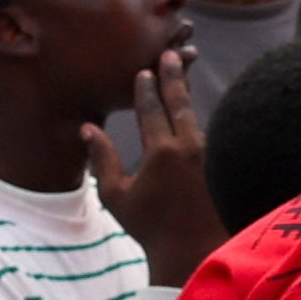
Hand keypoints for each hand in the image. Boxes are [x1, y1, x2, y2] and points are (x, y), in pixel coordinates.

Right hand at [96, 58, 220, 282]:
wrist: (192, 246)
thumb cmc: (148, 224)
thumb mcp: (115, 193)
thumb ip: (102, 158)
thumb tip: (87, 129)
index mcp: (161, 152)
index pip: (151, 110)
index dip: (145, 88)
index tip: (143, 70)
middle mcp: (188, 147)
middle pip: (180, 103)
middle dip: (174, 77)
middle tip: (172, 54)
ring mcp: (205, 154)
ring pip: (193, 116)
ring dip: (185, 94)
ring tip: (182, 73)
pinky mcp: (213, 163)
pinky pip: (201, 131)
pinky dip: (191, 116)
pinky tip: (187, 112)